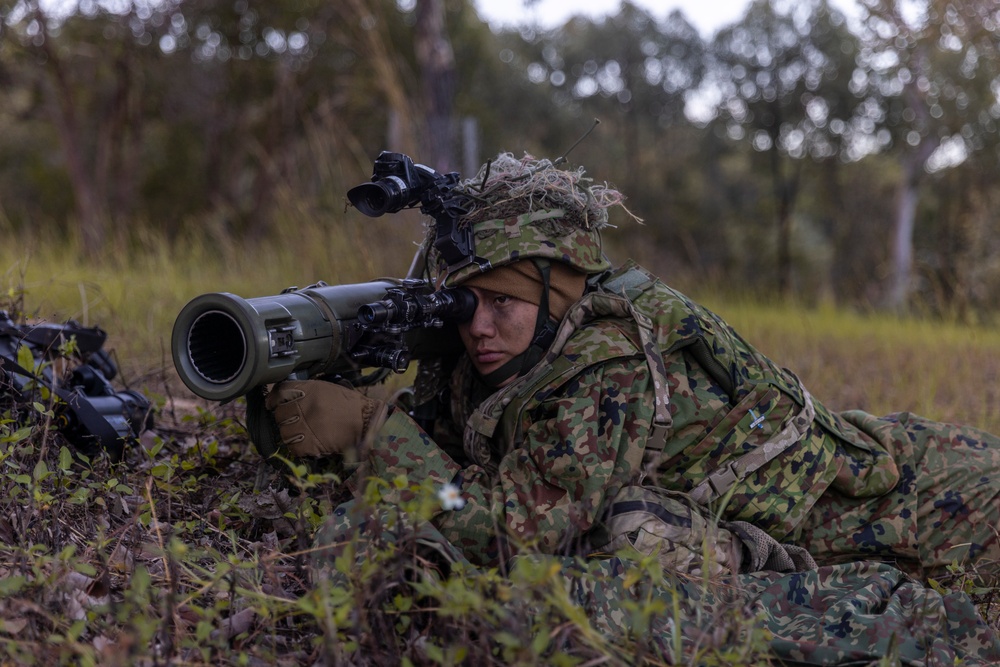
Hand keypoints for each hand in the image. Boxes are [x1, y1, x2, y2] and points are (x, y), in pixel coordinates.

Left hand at [264, 380, 386, 457]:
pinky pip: (294, 448)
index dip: (274, 400)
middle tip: (296, 422)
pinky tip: (309, 445)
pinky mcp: (310, 444)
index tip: (273, 405)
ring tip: (303, 435)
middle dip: (285, 419)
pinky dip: (300, 449)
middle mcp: (303, 406)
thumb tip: (290, 397)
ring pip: (284, 433)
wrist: (368, 423)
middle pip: (280, 415)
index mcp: (308, 390)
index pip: (279, 392)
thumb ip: (309, 391)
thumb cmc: (352, 405)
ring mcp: (305, 426)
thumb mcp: (329, 389)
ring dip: (292, 435)